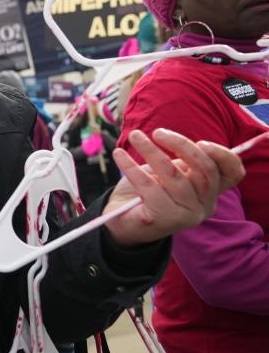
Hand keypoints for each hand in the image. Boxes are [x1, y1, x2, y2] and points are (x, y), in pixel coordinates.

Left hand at [104, 128, 244, 246]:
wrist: (121, 221)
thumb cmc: (147, 191)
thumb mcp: (169, 173)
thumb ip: (182, 161)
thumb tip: (178, 140)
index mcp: (210, 192)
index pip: (232, 174)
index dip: (224, 156)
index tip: (202, 142)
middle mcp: (204, 206)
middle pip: (204, 170)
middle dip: (181, 145)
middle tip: (157, 132)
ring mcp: (186, 215)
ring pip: (173, 175)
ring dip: (151, 151)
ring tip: (135, 136)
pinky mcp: (163, 219)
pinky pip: (148, 186)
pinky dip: (131, 166)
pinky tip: (119, 155)